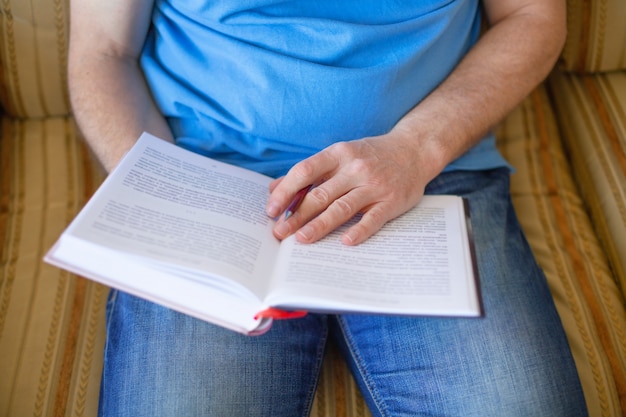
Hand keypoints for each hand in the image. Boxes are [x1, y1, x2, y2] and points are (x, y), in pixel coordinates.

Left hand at [266, 130, 441, 244]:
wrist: (414, 150)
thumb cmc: (370, 155)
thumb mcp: (339, 155)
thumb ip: (309, 172)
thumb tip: (274, 189)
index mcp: (338, 154)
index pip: (305, 171)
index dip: (285, 191)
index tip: (271, 209)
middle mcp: (355, 169)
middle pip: (320, 194)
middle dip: (296, 215)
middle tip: (279, 233)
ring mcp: (374, 185)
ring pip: (342, 208)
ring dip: (320, 225)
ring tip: (301, 240)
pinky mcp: (391, 201)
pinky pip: (373, 219)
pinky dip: (359, 231)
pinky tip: (345, 242)